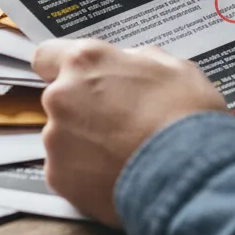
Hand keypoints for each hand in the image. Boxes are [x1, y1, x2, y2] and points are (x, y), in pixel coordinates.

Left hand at [34, 39, 225, 225]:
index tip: (81, 79)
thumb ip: (137, 60)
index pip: (47, 56)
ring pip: (64, 137)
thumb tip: (127, 66)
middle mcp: (61, 96)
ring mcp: (56, 140)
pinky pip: (69, 170)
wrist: (188, 173)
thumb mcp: (173, 67)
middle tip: (121, 122)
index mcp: (86, 62)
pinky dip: (88, 173)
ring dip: (87, 142)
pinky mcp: (59, 178)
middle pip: (61, 99)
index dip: (62, 67)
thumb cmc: (186, 114)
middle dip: (84, 108)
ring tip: (124, 154)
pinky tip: (118, 175)